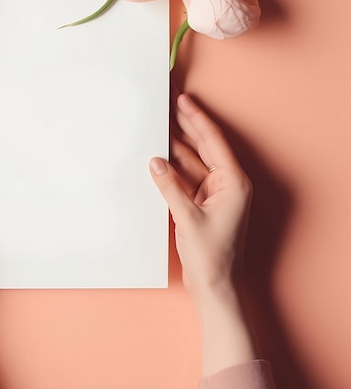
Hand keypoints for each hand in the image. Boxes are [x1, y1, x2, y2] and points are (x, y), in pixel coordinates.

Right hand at [149, 93, 255, 374]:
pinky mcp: (201, 203)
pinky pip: (185, 177)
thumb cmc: (212, 257)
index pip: (213, 142)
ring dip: (176, 147)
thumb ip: (170, 186)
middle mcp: (226, 184)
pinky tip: (158, 157)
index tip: (184, 101)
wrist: (214, 286)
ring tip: (158, 127)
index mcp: (233, 183)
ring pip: (192, 162)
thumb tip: (155, 162)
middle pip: (204, 147)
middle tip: (170, 106)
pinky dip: (172, 168)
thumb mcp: (188, 217)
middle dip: (187, 127)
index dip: (198, 119)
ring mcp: (214, 193)